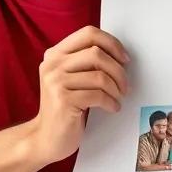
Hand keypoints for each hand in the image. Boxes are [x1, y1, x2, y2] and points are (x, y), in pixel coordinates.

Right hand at [29, 26, 129, 164]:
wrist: (46, 138)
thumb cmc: (65, 107)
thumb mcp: (71, 78)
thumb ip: (86, 62)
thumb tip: (120, 55)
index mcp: (55, 54)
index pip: (89, 33)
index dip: (112, 43)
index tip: (124, 59)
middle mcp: (52, 64)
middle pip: (97, 54)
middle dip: (118, 70)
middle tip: (125, 85)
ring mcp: (55, 82)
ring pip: (100, 76)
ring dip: (116, 89)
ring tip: (118, 98)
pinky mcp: (62, 100)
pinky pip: (98, 95)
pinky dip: (111, 102)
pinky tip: (112, 108)